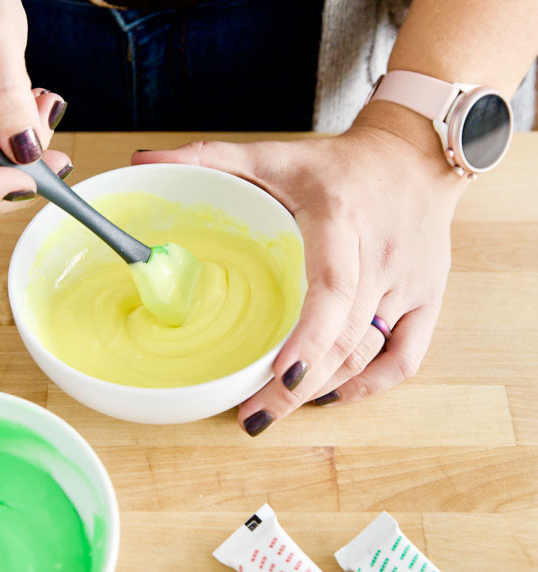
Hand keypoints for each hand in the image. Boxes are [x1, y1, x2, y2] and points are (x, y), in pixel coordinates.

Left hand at [133, 108, 467, 433]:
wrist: (412, 157)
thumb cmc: (337, 165)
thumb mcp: (273, 155)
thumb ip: (209, 159)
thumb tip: (143, 159)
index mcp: (342, 219)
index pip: (334, 286)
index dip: (310, 337)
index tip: (280, 377)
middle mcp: (381, 255)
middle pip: (346, 338)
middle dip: (298, 387)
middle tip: (253, 416)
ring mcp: (410, 282)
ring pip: (370, 353)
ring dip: (324, 389)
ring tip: (276, 409)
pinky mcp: (428, 298)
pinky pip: (406, 358)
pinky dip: (369, 385)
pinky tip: (331, 393)